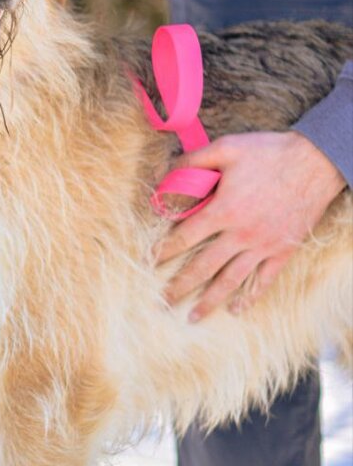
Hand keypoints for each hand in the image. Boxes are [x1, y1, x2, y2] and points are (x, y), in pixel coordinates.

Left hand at [156, 131, 345, 320]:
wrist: (316, 161)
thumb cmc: (270, 153)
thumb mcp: (226, 148)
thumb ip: (193, 161)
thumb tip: (165, 174)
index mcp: (222, 210)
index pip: (184, 237)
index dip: (164, 250)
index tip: (150, 262)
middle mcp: (240, 234)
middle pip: (202, 267)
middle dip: (180, 286)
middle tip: (162, 300)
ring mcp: (262, 246)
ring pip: (230, 280)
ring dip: (209, 301)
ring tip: (192, 317)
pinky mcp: (282, 251)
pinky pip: (264, 280)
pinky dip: (250, 298)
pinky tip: (236, 310)